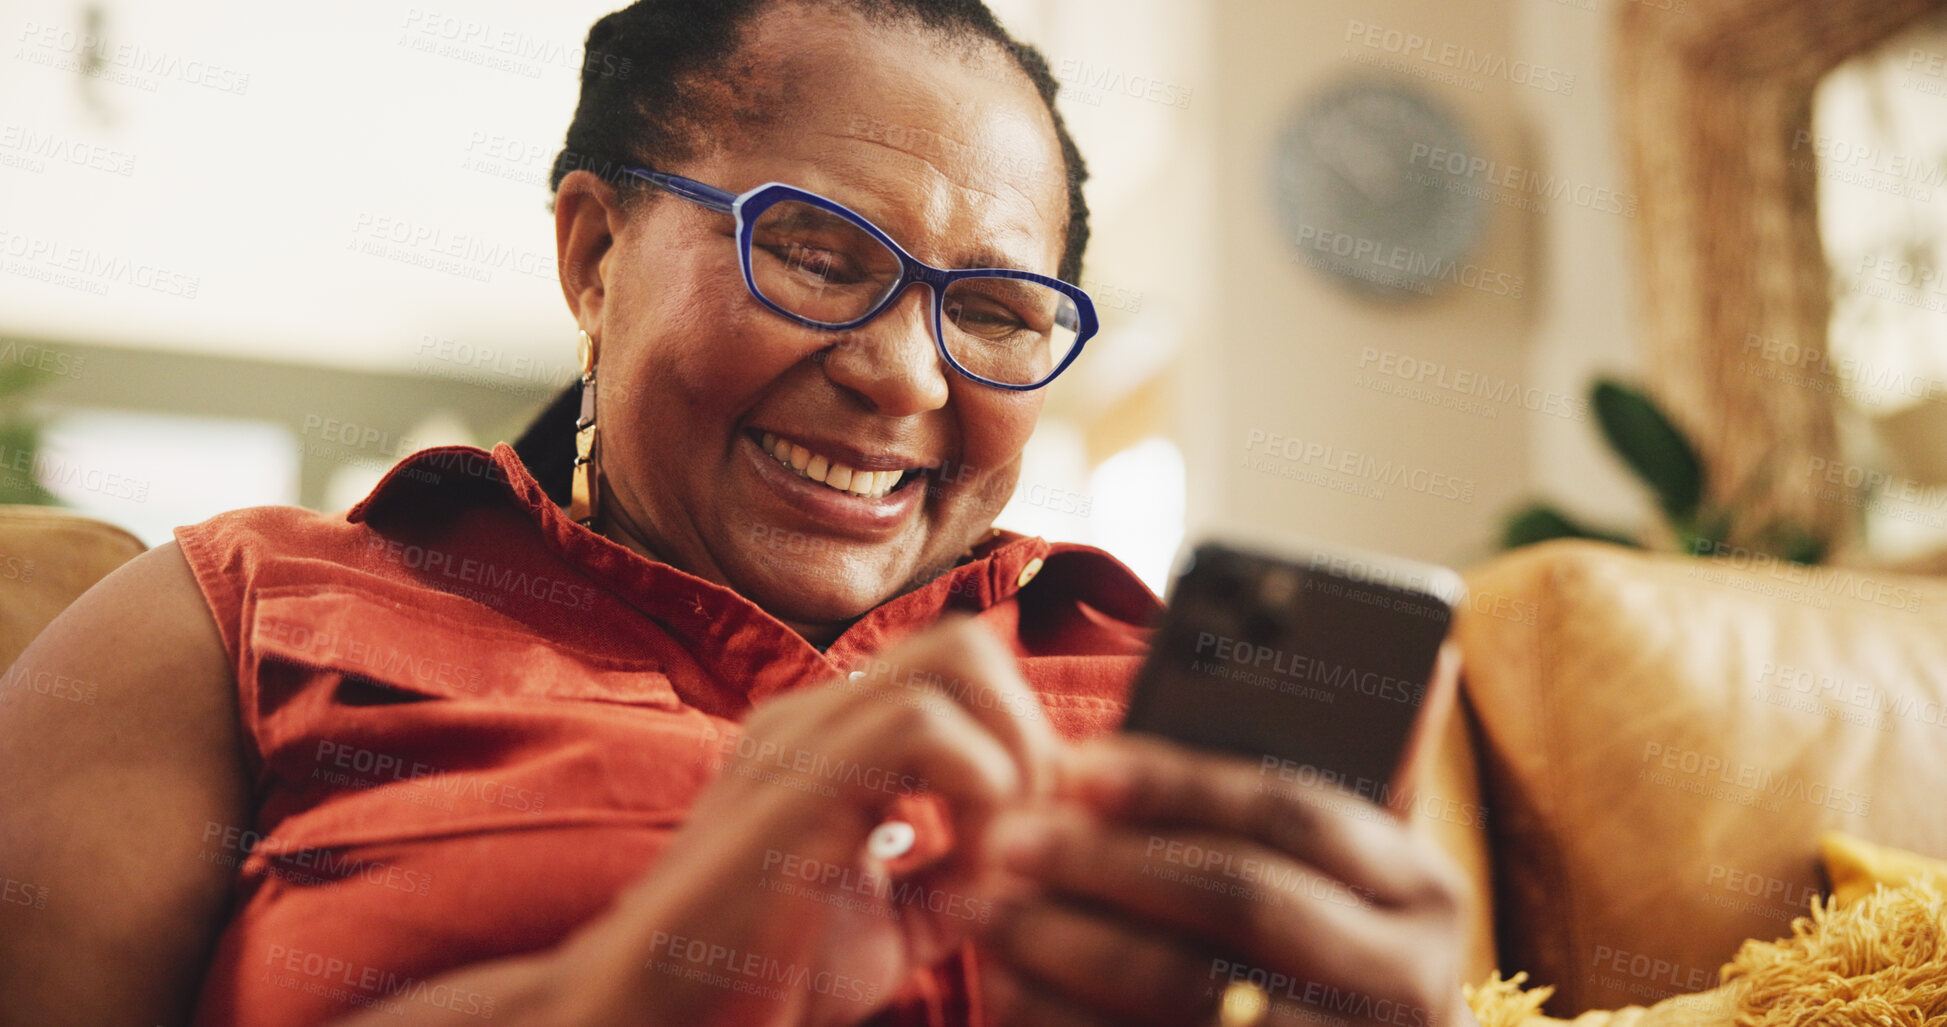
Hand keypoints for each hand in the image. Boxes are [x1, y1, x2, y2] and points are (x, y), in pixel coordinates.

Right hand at [555, 617, 1059, 1026]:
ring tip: (993, 851)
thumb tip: (1030, 852)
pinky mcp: (797, 783)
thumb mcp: (894, 925)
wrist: (659, 1021)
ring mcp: (800, 739)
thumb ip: (959, 878)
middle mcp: (814, 720)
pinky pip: (922, 728)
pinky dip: (978, 791)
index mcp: (831, 742)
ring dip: (1008, 757)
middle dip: (1029, 730)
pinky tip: (962, 869)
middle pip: (966, 642)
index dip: (1021, 738)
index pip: (957, 673)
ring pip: (954, 660)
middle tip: (1026, 830)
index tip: (1029, 835)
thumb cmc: (762, 979)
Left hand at [975, 734, 1471, 1026]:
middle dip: (1112, 865)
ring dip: (1076, 951)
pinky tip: (1012, 995)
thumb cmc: (1345, 949)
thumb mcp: (1364, 872)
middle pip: (1243, 902)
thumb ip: (1348, 780)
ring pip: (1192, 995)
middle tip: (1010, 840)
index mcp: (1426, 891)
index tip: (1076, 766)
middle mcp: (1410, 981)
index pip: (1293, 813)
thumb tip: (1390, 660)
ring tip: (991, 912)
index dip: (1179, 785)